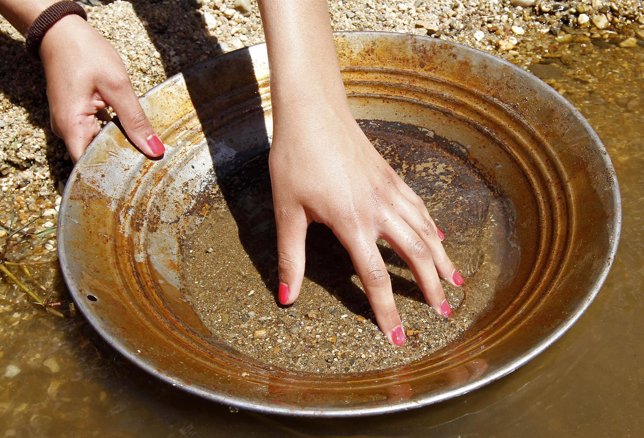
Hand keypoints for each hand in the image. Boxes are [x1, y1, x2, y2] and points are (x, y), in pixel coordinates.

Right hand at [39, 15, 163, 161]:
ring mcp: (71, 124)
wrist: (61, 31)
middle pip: (96, 159)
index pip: (91, 167)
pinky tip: (134, 133)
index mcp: (72, 128)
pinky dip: (115, 134)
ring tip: (147, 150)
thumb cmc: (85, 53)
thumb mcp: (117, 86)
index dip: (114, 175)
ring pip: (98, 146)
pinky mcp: (77, 116)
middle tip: (151, 163)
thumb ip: (135, 120)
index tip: (140, 174)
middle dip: (122, 161)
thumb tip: (155, 150)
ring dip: (121, 146)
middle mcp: (67, 131)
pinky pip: (97, 133)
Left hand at [270, 102, 463, 345]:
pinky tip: (439, 237)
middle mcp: (379, 210)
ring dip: (442, 260)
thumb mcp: (287, 211)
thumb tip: (286, 298)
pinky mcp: (391, 177)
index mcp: (352, 224)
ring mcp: (390, 191)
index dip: (387, 311)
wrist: (313, 112)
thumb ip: (290, 257)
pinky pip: (419, 208)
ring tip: (457, 282)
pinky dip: (433, 227)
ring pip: (426, 231)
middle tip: (445, 313)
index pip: (376, 277)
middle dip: (431, 288)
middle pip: (415, 256)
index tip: (398, 337)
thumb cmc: (296, 159)